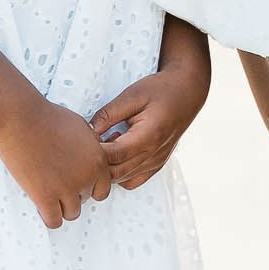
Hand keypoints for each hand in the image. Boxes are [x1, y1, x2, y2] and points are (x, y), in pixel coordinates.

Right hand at [0, 97, 113, 228]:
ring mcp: (67, 188)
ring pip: (71, 213)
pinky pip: (54, 221)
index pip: (103, 190)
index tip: (74, 181)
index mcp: (98, 160)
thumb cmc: (47, 117)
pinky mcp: (46, 196)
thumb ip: (91, 146)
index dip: (88, 186)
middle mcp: (86, 177)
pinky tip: (40, 205)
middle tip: (55, 180)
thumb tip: (92, 155)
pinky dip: (48, 216)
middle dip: (71, 192)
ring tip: (47, 192)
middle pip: (85, 200)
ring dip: (60, 205)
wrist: (22, 117)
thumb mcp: (81, 127)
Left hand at [89, 25, 210, 187]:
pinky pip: (132, 180)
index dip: (93, 152)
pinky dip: (119, 173)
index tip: (80, 141)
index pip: (113, 156)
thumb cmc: (161, 90)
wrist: (188, 93)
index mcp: (148, 137)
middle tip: (82, 147)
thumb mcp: (133, 95)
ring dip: (106, 169)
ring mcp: (156, 163)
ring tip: (98, 149)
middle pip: (115, 173)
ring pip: (122, 179)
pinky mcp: (156, 165)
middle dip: (96, 164)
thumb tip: (88, 130)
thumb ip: (110, 113)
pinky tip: (114, 155)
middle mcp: (153, 155)